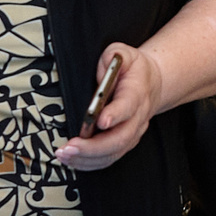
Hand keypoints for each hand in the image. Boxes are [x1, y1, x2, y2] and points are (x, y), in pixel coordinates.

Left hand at [57, 41, 161, 170]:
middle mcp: (138, 117)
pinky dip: (89, 163)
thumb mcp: (123, 52)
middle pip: (120, 138)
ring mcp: (132, 133)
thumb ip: (111, 57)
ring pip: (114, 153)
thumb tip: (100, 76)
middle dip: (93, 146)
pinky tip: (72, 160)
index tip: (99, 121)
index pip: (129, 105)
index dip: (115, 114)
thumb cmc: (132, 68)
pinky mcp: (125, 143)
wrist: (151, 84)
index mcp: (137, 93)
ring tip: (64, 155)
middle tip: (69, 147)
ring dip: (88, 158)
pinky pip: (109, 158)